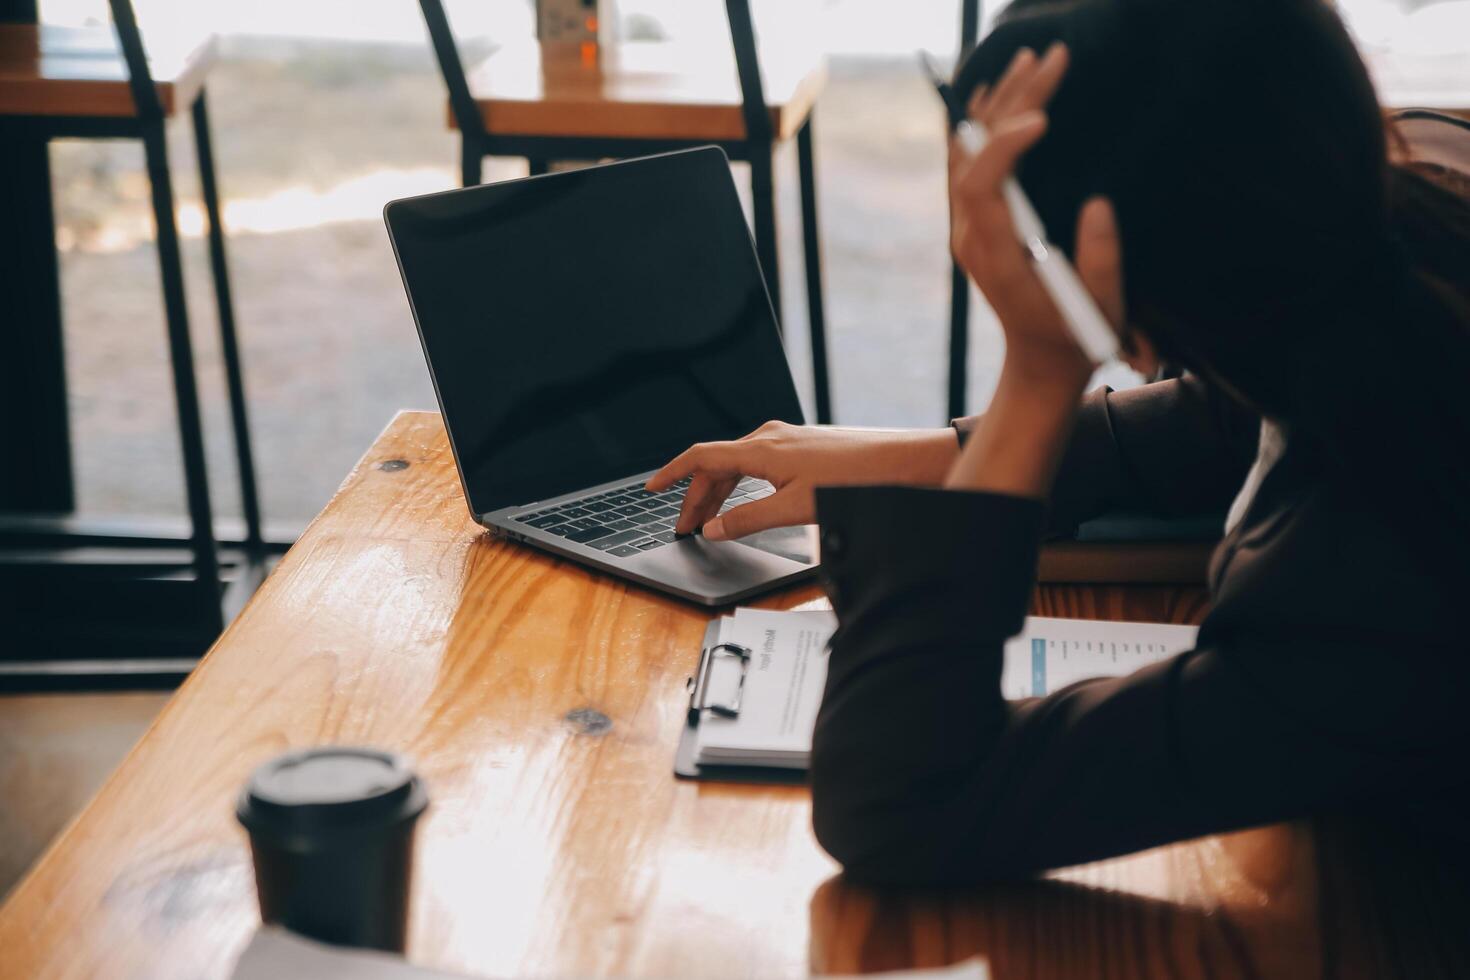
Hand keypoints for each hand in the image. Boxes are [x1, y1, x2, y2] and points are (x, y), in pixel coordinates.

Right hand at [646, 421, 959, 539]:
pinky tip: (747, 501)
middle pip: (717, 465)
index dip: (672, 474)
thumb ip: (749, 519)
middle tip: (686, 528)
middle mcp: (769, 437)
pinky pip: (757, 464)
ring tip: (711, 521)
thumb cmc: (854, 479)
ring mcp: (787, 440)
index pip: (701, 457)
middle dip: (697, 496)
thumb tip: (714, 528)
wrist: (901, 461)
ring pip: (738, 465)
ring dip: (720, 493)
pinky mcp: (803, 448)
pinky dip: (742, 485)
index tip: (651, 489)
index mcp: (760, 448)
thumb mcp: (795, 508)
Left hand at [948, 42, 1124, 394]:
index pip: (981, 188)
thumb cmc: (1076, 336)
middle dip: (1014, 102)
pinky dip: (983, 124)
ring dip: (999, 103)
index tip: (1042, 118)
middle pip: (975, 156)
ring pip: (969, 152)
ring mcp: (968, 226)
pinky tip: (997, 92)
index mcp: (995, 256)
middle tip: (1053, 59)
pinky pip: (968, 162)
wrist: (1040, 358)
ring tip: (1031, 59)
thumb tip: (1100, 205)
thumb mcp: (1100, 309)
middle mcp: (971, 236)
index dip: (1002, 146)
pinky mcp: (977, 221)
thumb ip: (1101, 262)